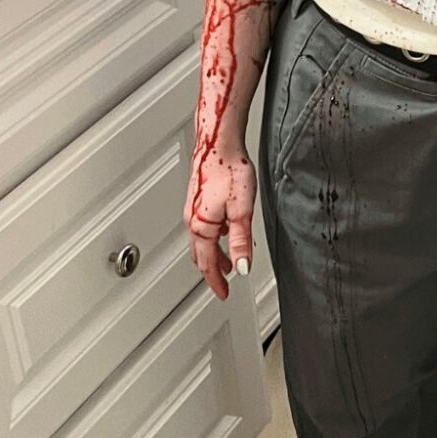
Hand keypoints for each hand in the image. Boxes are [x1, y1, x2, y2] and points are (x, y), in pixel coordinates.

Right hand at [185, 144, 255, 300]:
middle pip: (201, 255)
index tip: (223, 294)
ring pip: (200, 242)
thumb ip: (241, 240)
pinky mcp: (197, 200)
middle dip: (213, 272)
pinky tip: (223, 232)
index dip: (216, 282)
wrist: (218, 143)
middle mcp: (193, 220)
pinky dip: (211, 239)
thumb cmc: (228, 170)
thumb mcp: (241, 210)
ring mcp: (193, 210)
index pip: (207, 264)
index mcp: (202, 227)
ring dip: (213, 255)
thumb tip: (243, 266)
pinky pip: (201, 228)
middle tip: (224, 284)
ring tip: (228, 263)